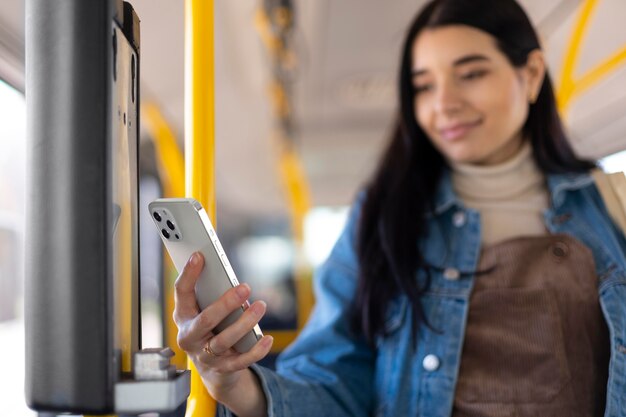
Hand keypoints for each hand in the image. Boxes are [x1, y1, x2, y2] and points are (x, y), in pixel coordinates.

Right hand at [173, 252, 272, 410]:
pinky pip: (241, 361)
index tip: (199, 255)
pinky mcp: (222, 368)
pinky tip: (267, 338)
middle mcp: (190, 336)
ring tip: (261, 306)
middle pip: (206, 320)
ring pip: (224, 340)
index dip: (188, 274)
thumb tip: (232, 279)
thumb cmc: (210, 327)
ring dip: (245, 323)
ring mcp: (205, 355)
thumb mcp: (204, 309)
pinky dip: (256, 350)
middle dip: (226, 303)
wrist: (211, 367)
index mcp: (183, 316)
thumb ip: (212, 293)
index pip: (181, 293)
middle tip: (245, 287)